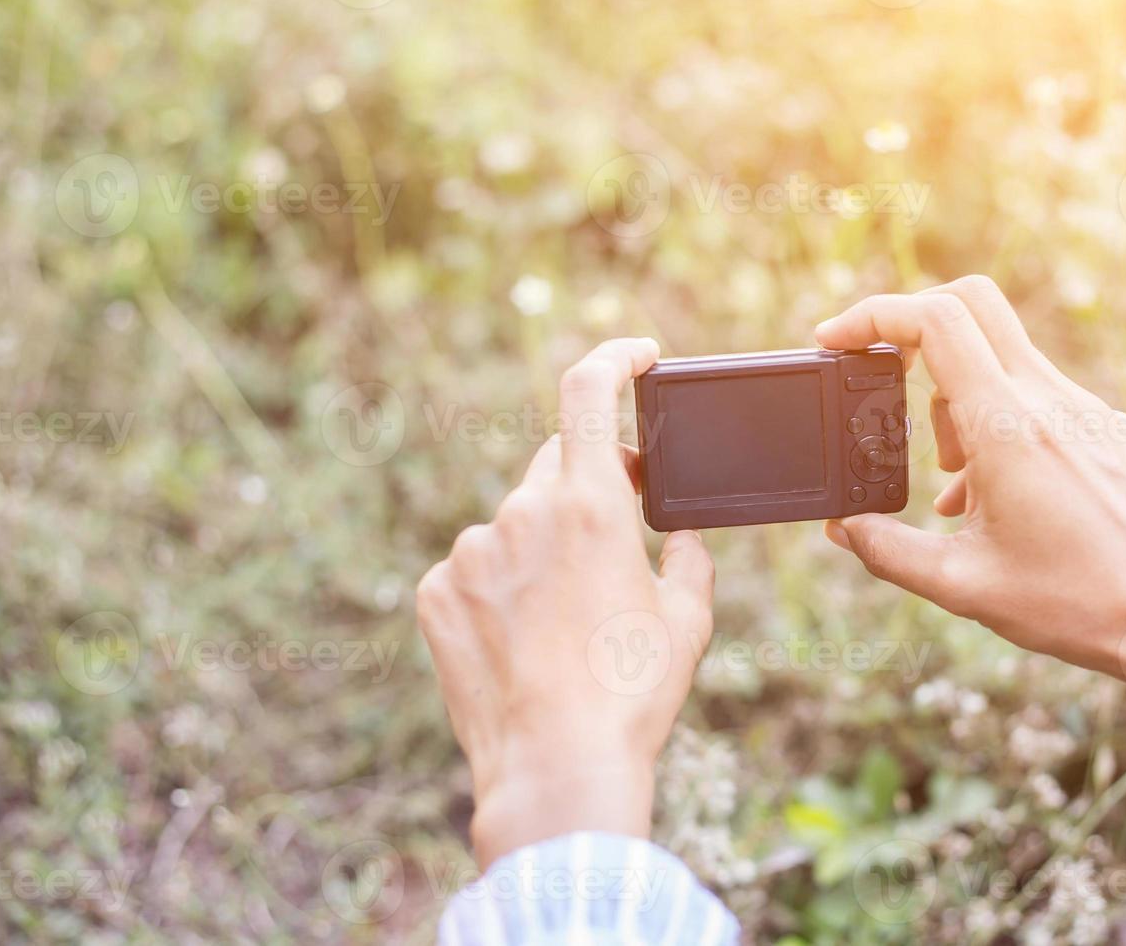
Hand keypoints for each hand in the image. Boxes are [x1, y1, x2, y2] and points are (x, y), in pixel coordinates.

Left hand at [416, 338, 714, 866]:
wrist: (554, 768)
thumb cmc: (630, 695)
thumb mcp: (687, 622)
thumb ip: (689, 561)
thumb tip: (682, 542)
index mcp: (591, 506)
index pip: (589, 391)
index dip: (614, 358)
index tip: (637, 356)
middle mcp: (522, 514)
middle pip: (557, 463)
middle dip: (588, 486)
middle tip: (612, 539)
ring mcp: (471, 552)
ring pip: (514, 523)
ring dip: (541, 547)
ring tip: (565, 624)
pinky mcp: (435, 592)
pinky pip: (474, 568)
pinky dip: (500, 587)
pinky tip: (522, 641)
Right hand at [815, 277, 1125, 758]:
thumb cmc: (1075, 604)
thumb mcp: (962, 585)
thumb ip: (888, 551)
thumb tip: (842, 526)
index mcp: (1008, 427)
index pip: (936, 322)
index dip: (875, 315)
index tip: (837, 340)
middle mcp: (1049, 400)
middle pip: (971, 303)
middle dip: (912, 326)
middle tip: (883, 378)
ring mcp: (1084, 408)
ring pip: (1000, 355)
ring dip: (955, 394)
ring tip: (954, 481)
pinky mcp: (1106, 426)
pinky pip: (1035, 393)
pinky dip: (995, 419)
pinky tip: (995, 491)